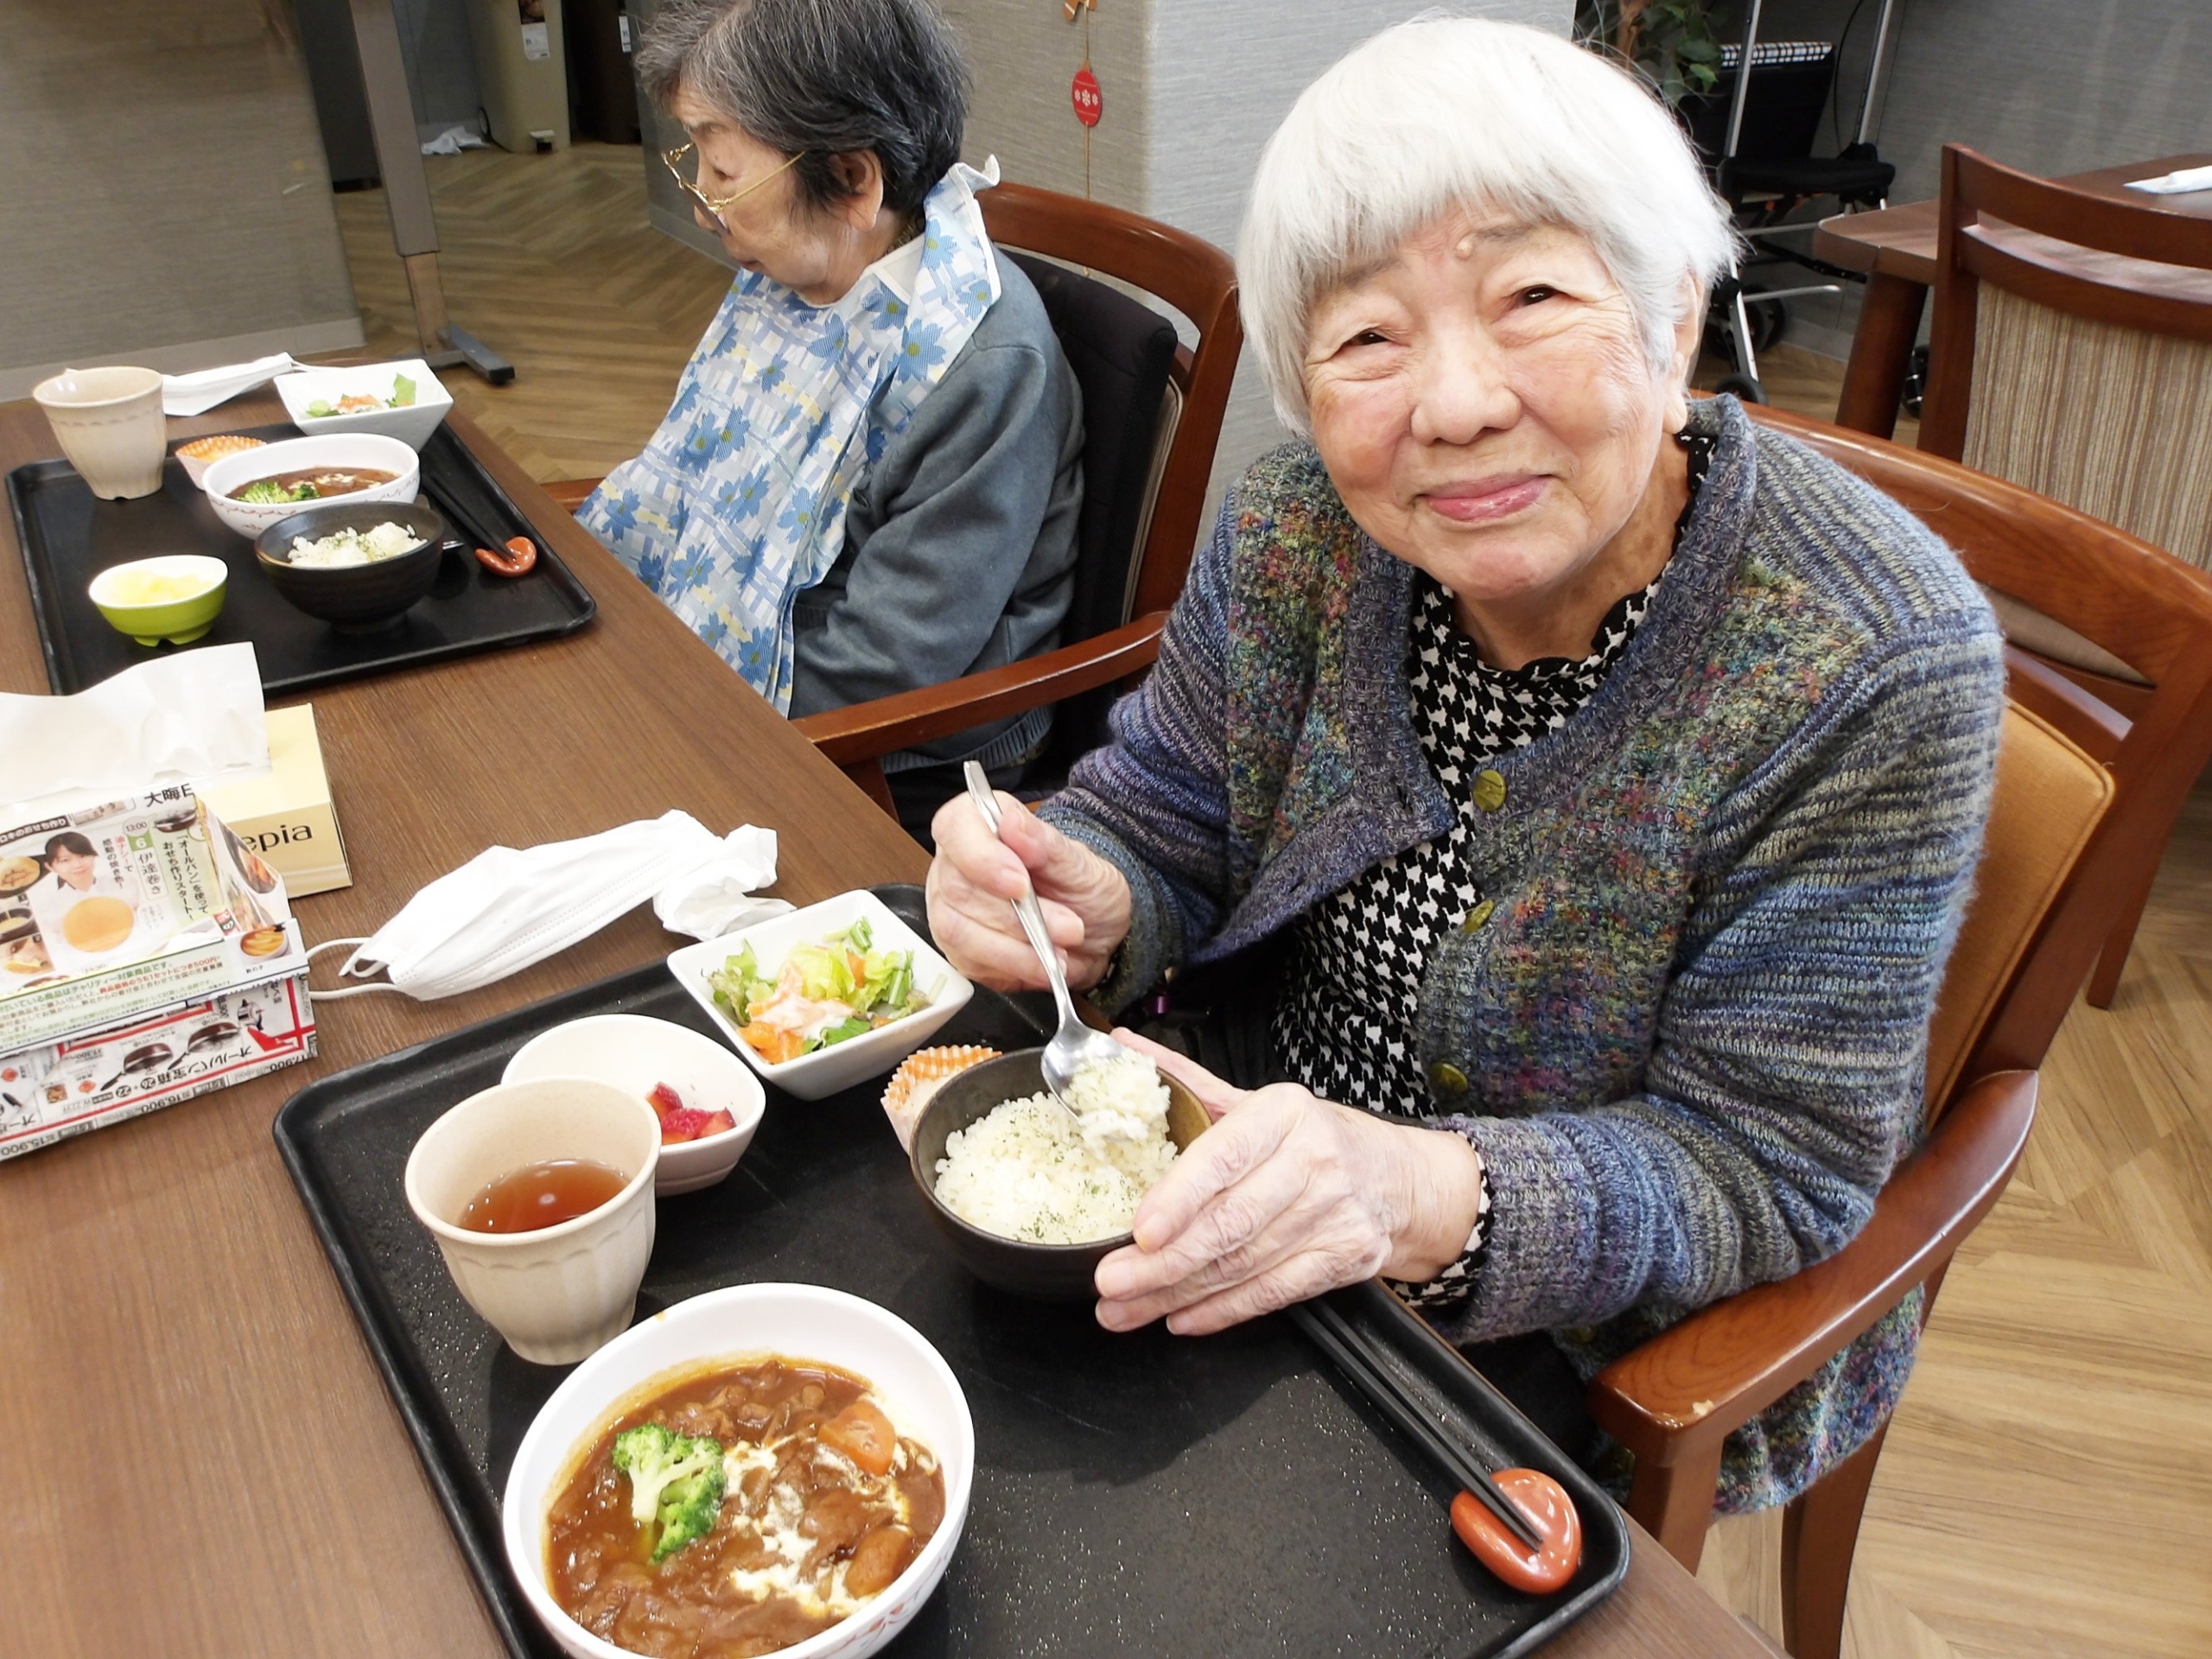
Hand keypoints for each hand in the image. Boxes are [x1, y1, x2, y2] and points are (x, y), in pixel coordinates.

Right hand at [925, 791, 1131, 992]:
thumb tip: (1012, 823)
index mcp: (978, 825)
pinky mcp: (958, 950)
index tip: (1020, 884)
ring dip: (1017, 949)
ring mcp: (950, 910)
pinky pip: (972, 964)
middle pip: (958, 890)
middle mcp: (954, 866)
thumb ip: (1045, 843)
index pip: (954, 828)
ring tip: (1061, 953)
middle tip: (1069, 927)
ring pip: (960, 933)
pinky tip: (1043, 965)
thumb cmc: (1082, 886)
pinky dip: (1014, 968)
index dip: (981, 857)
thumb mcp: (1079, 863)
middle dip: (1017, 917)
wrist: (1093, 931)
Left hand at [1094, 1031, 1484, 1335]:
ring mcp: (1335, 1213)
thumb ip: (1185, 1080)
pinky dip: (1224, 1311)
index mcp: (1283, 1112)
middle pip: (1231, 1221)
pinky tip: (1182, 1318)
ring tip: (1125, 1308)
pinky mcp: (1347, 1257)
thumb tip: (1119, 1047)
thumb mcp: (1256, 1104)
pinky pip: (1275, 1292)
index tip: (1138, 1231)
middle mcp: (1315, 1160)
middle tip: (1110, 1282)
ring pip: (1245, 1263)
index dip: (1180, 1197)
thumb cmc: (1311, 1138)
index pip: (1225, 1156)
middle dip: (1164, 1262)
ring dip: (1178, 1293)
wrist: (1398, 1178)